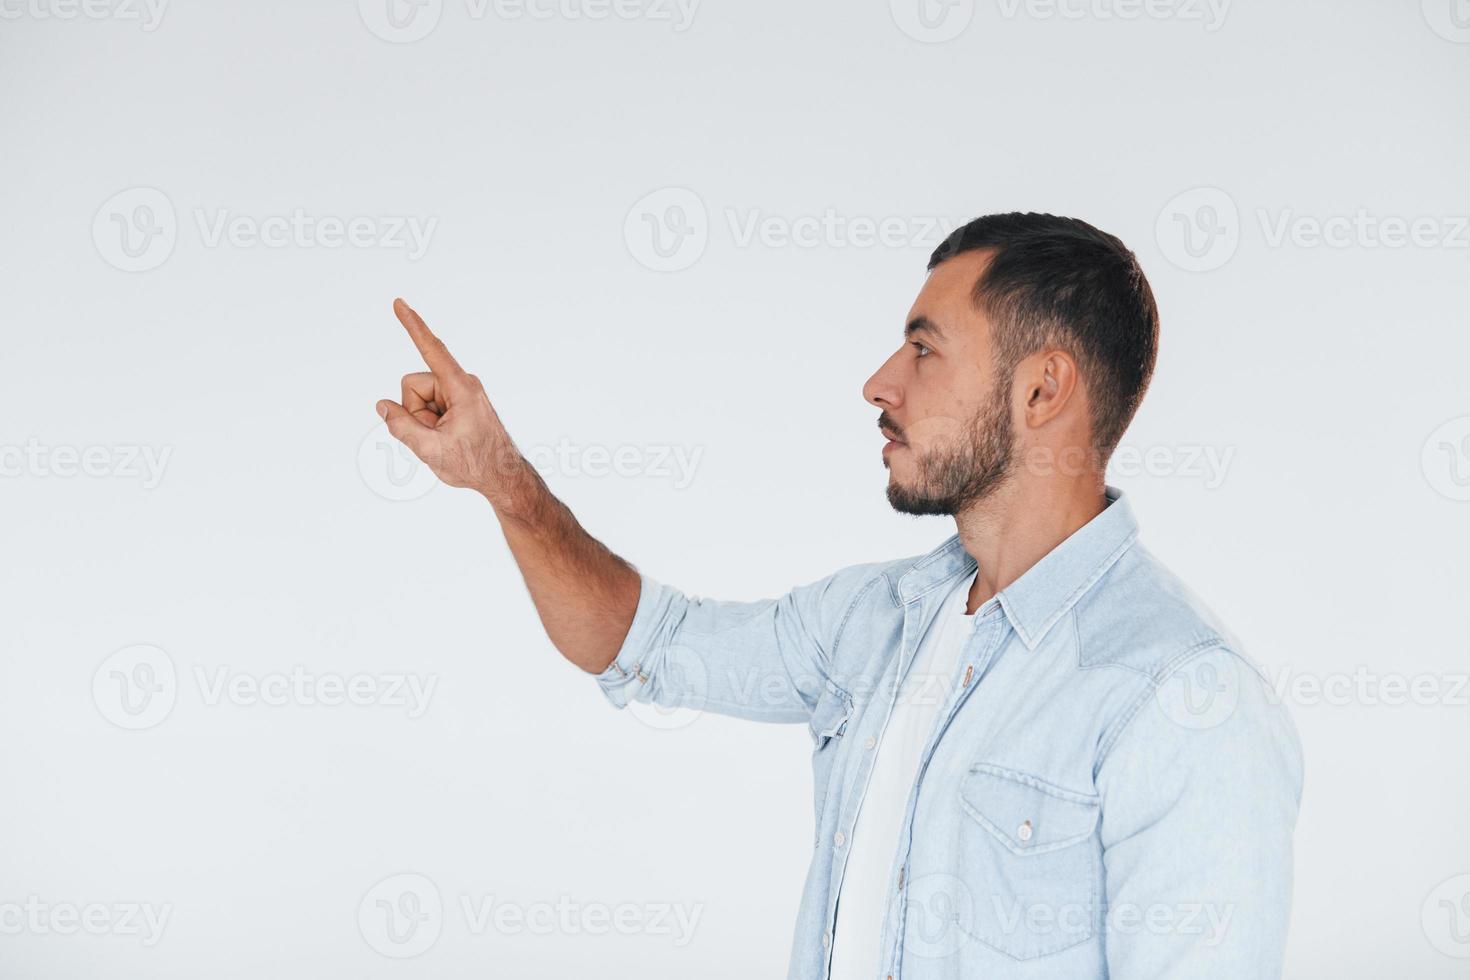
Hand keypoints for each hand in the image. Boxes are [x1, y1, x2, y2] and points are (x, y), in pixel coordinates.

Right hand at [376, 298, 519, 498]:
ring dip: (423, 421)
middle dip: (415, 413)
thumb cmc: (475, 464)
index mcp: (461, 388)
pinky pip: (428, 406)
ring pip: (418, 398)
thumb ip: (401, 427)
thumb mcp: (431, 451)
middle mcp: (461, 383)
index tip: (399, 303)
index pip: (431, 349)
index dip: (412, 326)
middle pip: (413, 386)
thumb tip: (383, 405)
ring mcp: (460, 391)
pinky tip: (448, 437)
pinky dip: (430, 423)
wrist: (502, 477)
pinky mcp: (458, 400)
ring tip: (445, 439)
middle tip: (437, 437)